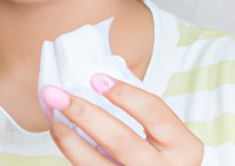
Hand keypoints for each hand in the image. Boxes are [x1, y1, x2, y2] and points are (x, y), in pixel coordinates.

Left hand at [41, 74, 203, 165]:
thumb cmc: (158, 147)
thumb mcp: (162, 131)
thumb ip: (137, 108)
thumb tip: (93, 77)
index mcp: (184, 147)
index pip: (155, 112)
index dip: (125, 93)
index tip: (95, 77)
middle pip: (121, 140)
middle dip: (85, 114)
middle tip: (56, 93)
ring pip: (97, 164)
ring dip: (67, 135)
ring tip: (50, 112)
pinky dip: (70, 150)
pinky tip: (58, 131)